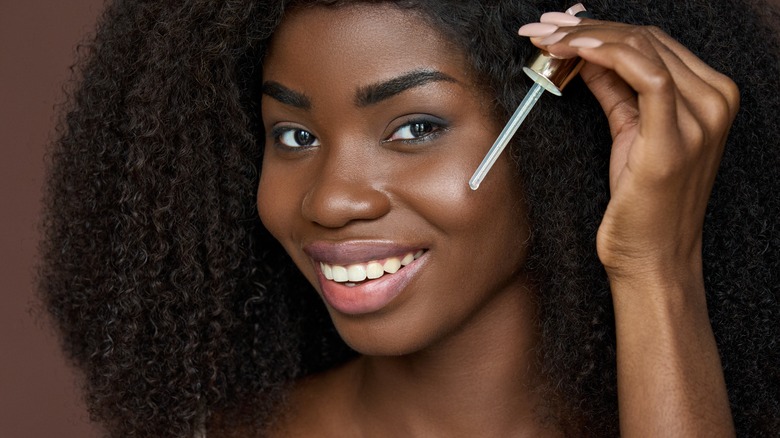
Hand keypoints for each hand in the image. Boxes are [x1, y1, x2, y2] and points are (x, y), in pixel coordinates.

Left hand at [522, 16, 739, 283]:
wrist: (654, 259)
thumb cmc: (642, 205)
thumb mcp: (629, 134)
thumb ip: (615, 90)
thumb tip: (584, 57)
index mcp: (709, 96)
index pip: (652, 42)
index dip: (600, 28)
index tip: (558, 28)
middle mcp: (714, 100)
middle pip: (645, 38)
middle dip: (585, 28)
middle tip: (541, 28)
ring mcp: (702, 117)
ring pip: (641, 48)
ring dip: (585, 37)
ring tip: (546, 39)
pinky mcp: (676, 137)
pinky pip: (645, 74)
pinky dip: (606, 54)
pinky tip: (573, 51)